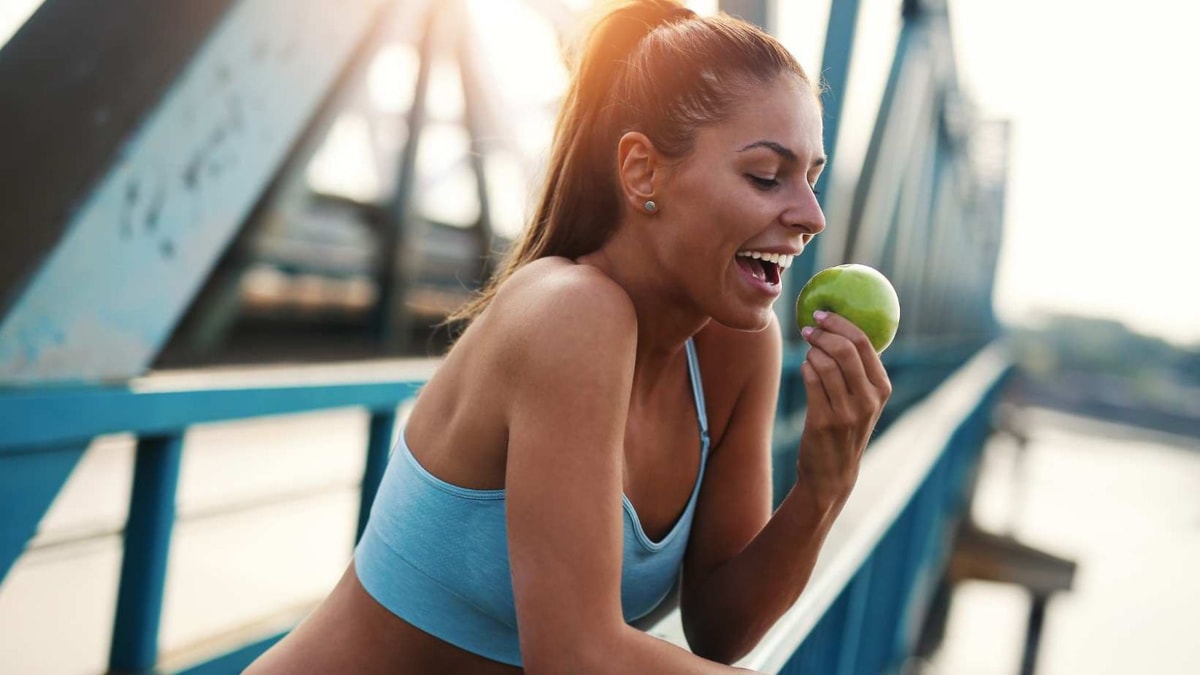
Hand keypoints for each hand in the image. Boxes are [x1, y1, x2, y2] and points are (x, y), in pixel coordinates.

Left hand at [797, 310, 891, 511]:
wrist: (832, 473)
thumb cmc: (844, 429)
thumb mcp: (862, 402)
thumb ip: (857, 371)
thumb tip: (839, 328)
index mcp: (881, 388)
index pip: (865, 343)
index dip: (841, 323)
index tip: (823, 313)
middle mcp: (868, 399)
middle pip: (846, 349)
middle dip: (824, 331)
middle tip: (809, 327)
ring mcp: (847, 411)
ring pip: (826, 363)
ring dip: (811, 349)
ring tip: (806, 348)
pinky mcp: (823, 420)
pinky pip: (811, 380)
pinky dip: (805, 366)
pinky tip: (804, 365)